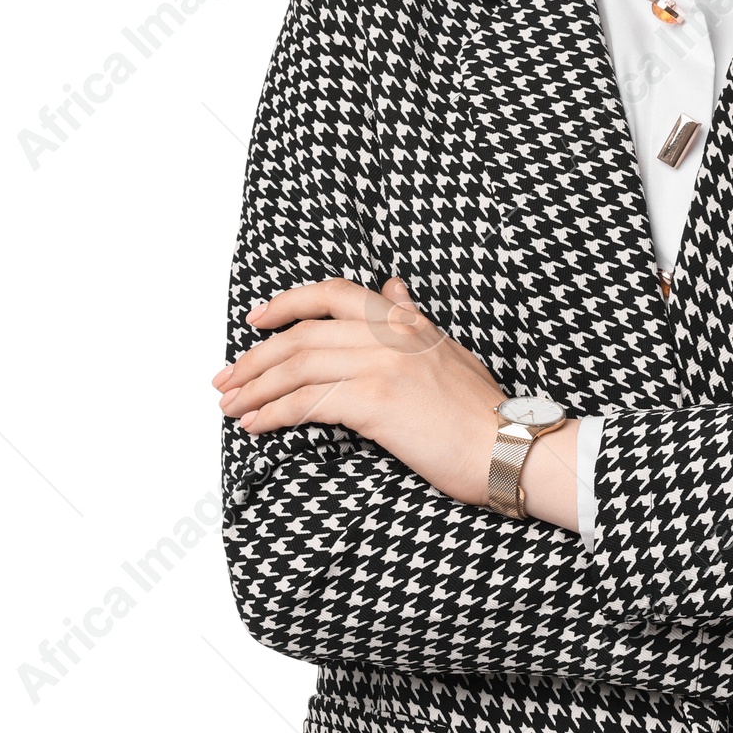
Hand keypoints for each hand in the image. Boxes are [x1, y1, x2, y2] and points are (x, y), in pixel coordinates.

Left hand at [211, 276, 505, 506]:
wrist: (506, 446)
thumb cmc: (479, 410)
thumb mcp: (446, 348)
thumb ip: (413, 317)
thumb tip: (392, 286)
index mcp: (404, 319)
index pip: (333, 292)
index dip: (287, 302)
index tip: (255, 320)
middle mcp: (390, 333)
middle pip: (302, 332)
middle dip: (254, 357)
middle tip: (225, 380)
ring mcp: (382, 364)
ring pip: (298, 365)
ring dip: (255, 388)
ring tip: (231, 407)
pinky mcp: (375, 401)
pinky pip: (307, 402)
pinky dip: (273, 414)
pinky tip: (256, 426)